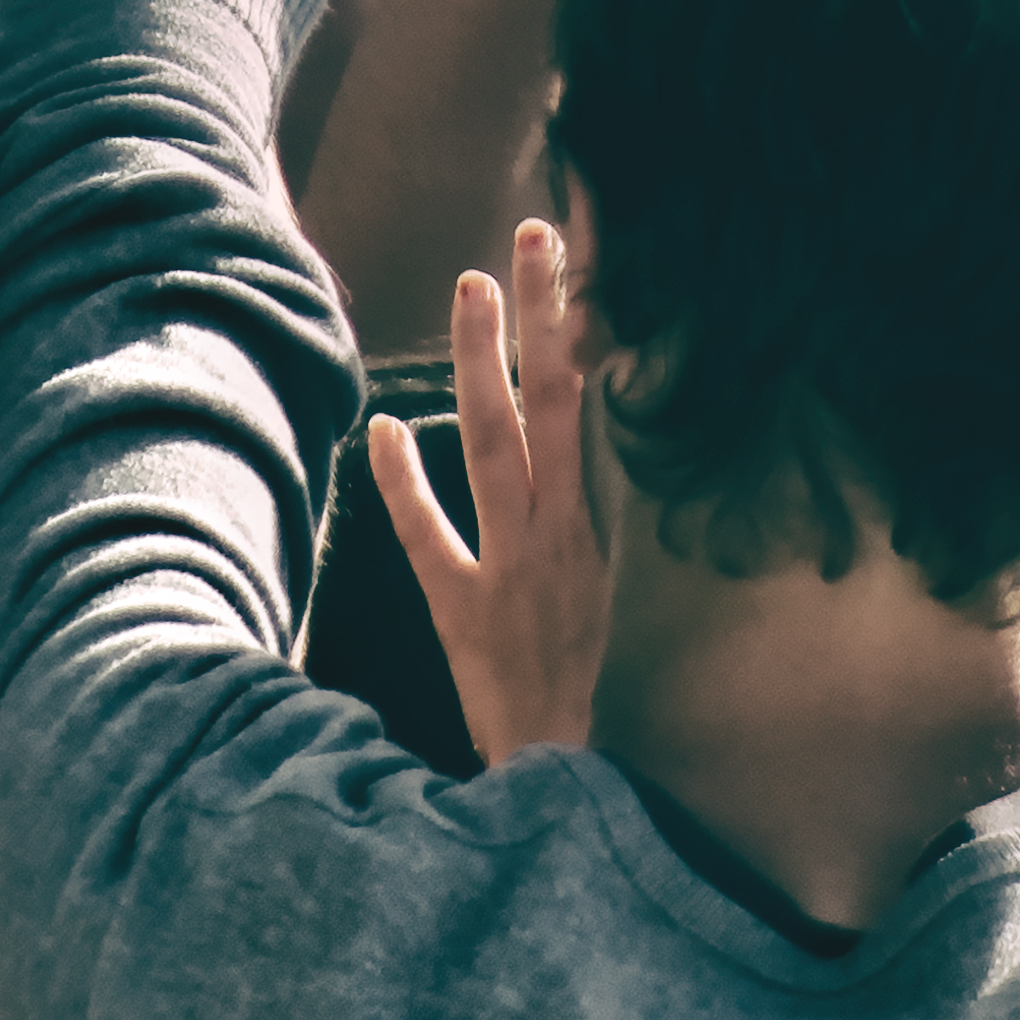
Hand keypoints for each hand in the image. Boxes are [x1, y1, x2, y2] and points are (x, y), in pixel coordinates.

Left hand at [366, 217, 606, 768]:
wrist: (583, 783)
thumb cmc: (612, 689)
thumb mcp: (633, 590)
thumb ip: (618, 515)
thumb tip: (612, 431)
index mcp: (607, 525)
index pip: (602, 402)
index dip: (589, 325)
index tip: (581, 253)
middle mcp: (565, 535)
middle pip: (558, 403)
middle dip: (545, 315)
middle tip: (533, 236)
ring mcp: (514, 571)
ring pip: (498, 449)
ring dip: (484, 366)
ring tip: (474, 289)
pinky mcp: (466, 615)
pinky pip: (432, 541)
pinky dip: (408, 486)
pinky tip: (386, 431)